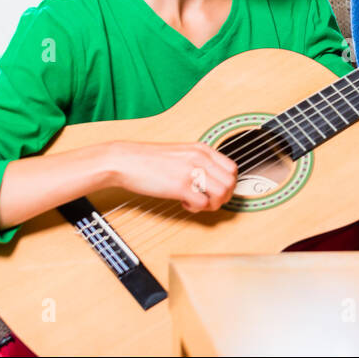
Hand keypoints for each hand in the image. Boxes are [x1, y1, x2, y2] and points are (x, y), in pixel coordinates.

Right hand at [111, 141, 238, 211]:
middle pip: (230, 183)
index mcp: (202, 149)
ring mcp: (191, 171)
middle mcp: (200, 158)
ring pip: (222, 193)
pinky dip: (197, 208)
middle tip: (208, 200)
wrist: (125, 161)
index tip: (216, 191)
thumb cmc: (148, 160)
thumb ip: (199, 163)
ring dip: (212, 204)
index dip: (228, 184)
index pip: (232, 169)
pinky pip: (203, 203)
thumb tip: (213, 180)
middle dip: (223, 197)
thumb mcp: (181, 154)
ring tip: (196, 202)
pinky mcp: (180, 186)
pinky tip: (185, 203)